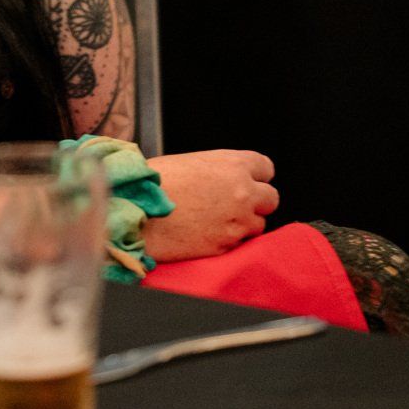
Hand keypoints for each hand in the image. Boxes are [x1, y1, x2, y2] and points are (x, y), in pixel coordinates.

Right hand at [144, 149, 278, 262]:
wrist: (136, 211)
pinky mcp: (227, 246)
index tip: (247, 181)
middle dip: (256, 201)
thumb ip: (218, 169)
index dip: (255, 175)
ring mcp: (237, 222)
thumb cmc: (154, 183)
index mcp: (233, 165)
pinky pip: (239, 243)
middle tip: (234, 204)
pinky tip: (206, 233)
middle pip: (271, 198)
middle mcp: (242, 192)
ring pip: (258, 224)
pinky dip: (228, 240)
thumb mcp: (191, 162)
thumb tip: (227, 178)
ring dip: (243, 223)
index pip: (266, 168)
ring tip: (216, 221)